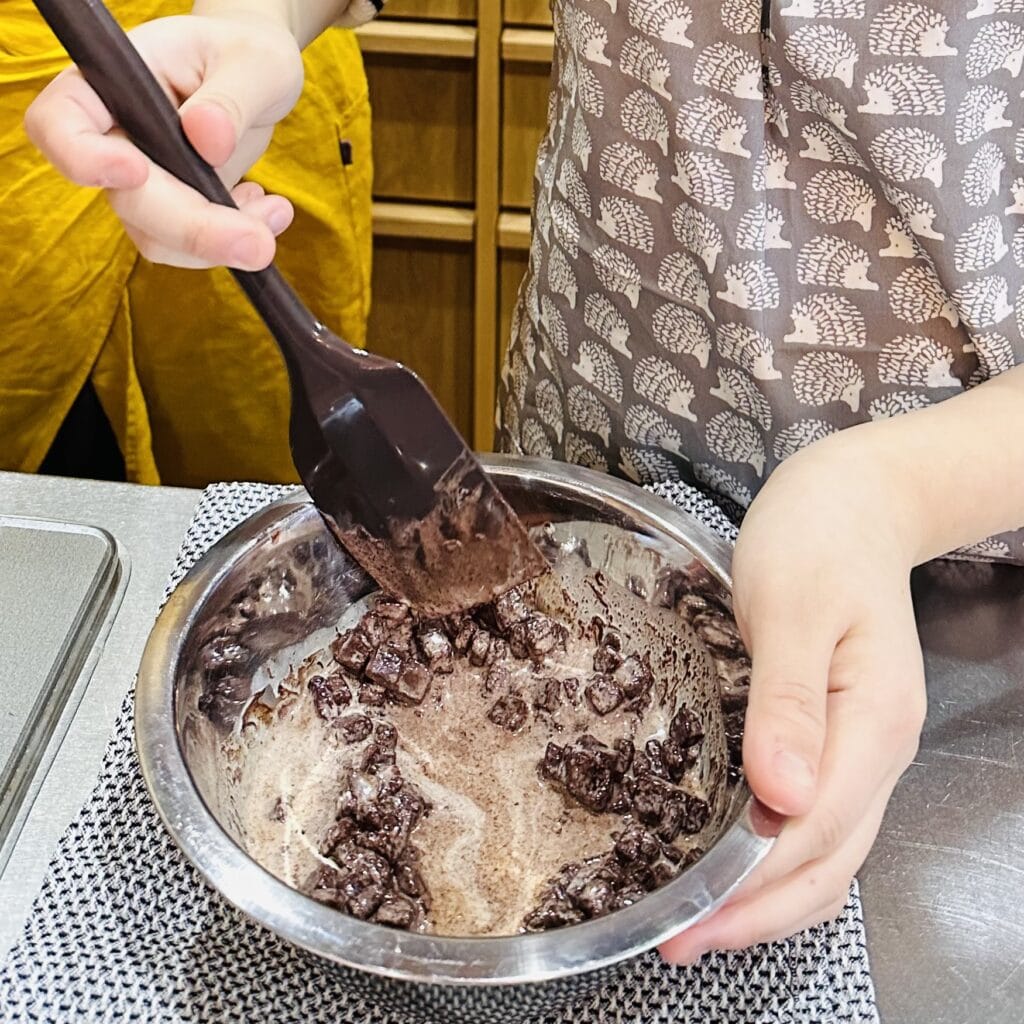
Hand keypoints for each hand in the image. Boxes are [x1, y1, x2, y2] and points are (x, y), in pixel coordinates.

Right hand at [24, 12, 303, 268]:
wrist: (255, 77)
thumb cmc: (245, 55)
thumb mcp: (254, 62)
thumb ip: (231, 96)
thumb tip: (207, 138)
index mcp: (112, 82)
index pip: (58, 124)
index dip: (83, 157)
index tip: (135, 171)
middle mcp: (116, 137)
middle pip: (128, 201)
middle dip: (194, 230)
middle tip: (258, 243)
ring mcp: (142, 181)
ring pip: (157, 237)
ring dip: (219, 243)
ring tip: (275, 210)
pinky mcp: (173, 210)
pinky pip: (188, 248)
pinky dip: (231, 243)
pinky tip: (267, 210)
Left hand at [660, 434, 927, 962]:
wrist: (853, 503)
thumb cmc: (818, 540)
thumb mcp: (794, 607)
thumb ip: (788, 700)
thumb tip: (780, 797)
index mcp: (872, 723)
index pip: (815, 833)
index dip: (753, 888)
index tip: (691, 922)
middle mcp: (875, 749)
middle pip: (828, 861)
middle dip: (757, 913)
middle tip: (680, 941)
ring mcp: (860, 745)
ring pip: (827, 849)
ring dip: (766, 896)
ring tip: (699, 921)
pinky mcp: (835, 734)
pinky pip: (814, 816)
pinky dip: (775, 856)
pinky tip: (732, 861)